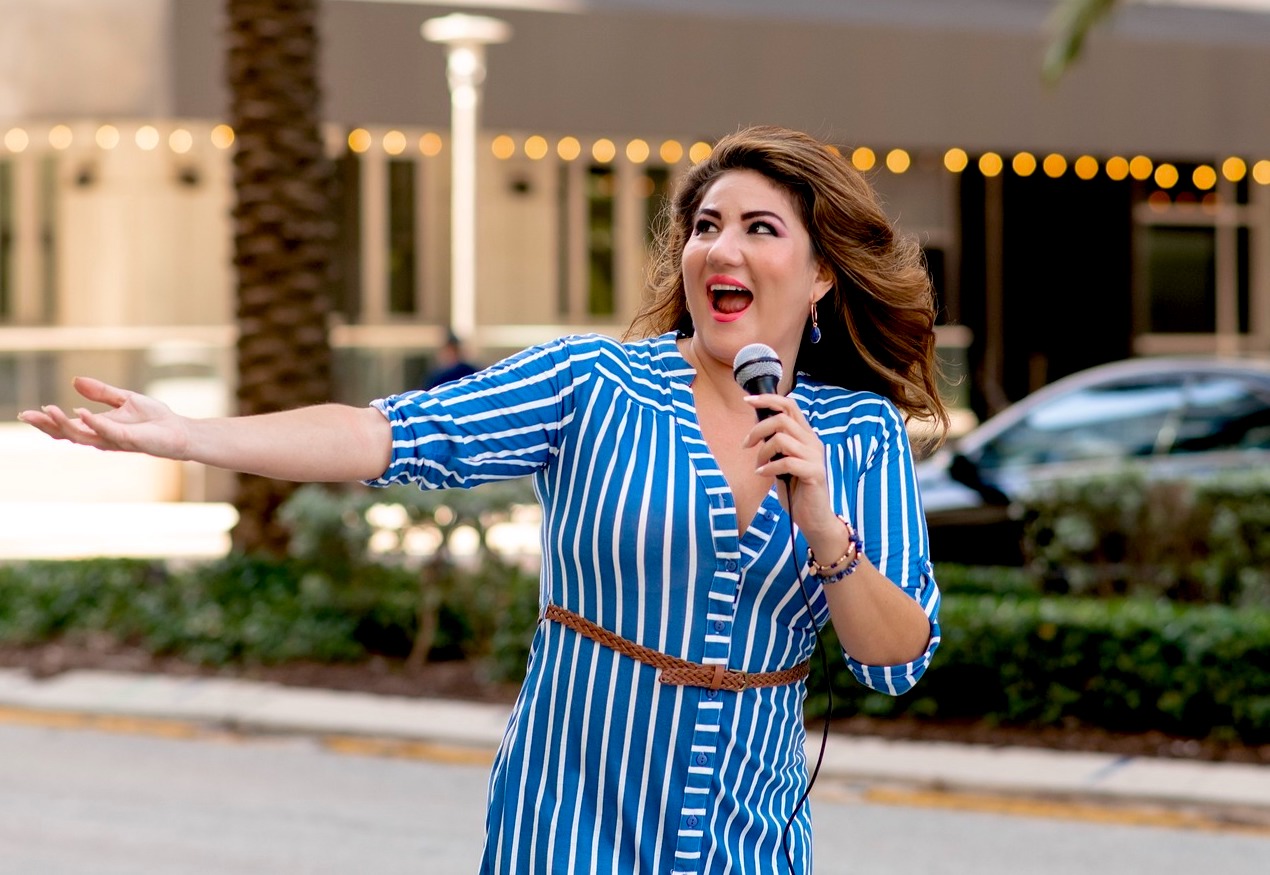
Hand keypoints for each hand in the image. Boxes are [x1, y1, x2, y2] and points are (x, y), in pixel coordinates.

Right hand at [18, 377, 191, 460]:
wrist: (179, 431)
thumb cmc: (154, 419)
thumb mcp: (124, 399)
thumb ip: (100, 392)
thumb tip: (75, 380)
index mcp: (99, 427)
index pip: (67, 426)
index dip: (48, 421)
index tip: (27, 413)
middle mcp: (103, 437)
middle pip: (68, 434)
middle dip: (47, 425)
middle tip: (27, 415)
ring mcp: (115, 439)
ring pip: (82, 436)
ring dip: (64, 423)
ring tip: (48, 409)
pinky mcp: (129, 439)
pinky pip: (107, 431)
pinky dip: (94, 422)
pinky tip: (81, 412)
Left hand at [741, 393, 836, 533]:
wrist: (813, 517)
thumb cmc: (796, 489)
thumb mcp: (783, 461)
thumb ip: (776, 444)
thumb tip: (757, 431)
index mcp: (806, 436)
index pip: (790, 405)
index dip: (768, 399)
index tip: (748, 400)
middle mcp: (813, 441)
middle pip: (782, 419)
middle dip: (758, 430)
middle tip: (747, 445)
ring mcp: (815, 457)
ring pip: (781, 439)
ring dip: (763, 452)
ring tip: (759, 466)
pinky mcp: (814, 473)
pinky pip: (786, 462)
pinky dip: (769, 468)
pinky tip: (763, 475)